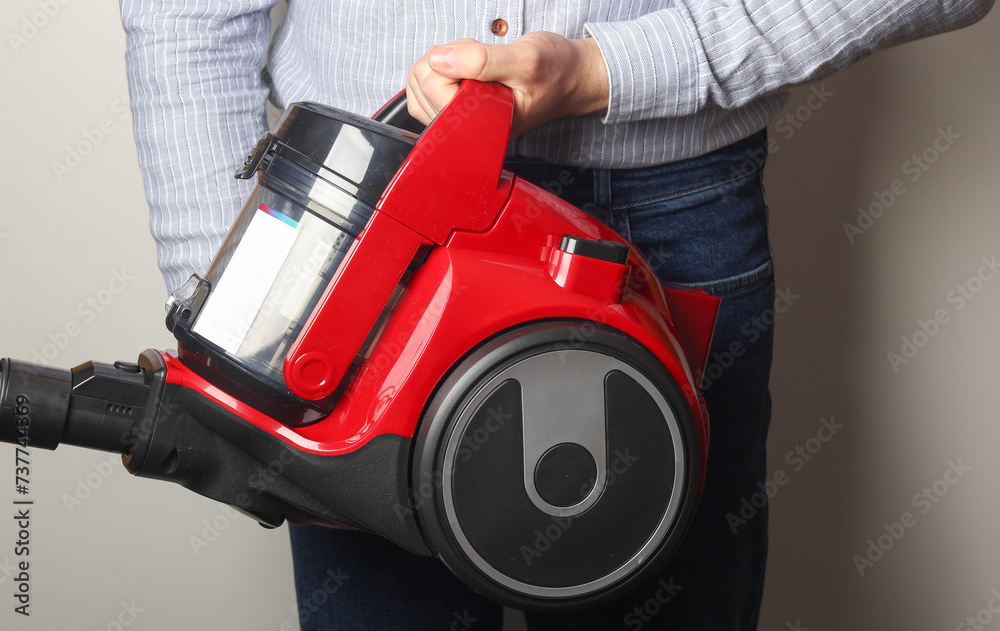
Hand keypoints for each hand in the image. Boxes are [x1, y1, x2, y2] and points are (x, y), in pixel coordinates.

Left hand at [406, 32, 609, 138]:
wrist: (570, 77)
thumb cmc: (556, 71)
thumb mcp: (525, 59)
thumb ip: (481, 61)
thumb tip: (439, 60)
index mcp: (487, 127)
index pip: (437, 93)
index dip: (448, 63)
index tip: (476, 55)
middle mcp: (471, 130)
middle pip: (421, 91)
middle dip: (441, 62)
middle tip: (475, 57)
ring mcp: (463, 122)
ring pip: (419, 91)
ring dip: (438, 66)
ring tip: (470, 62)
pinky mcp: (459, 111)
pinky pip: (427, 93)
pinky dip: (438, 71)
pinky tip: (462, 69)